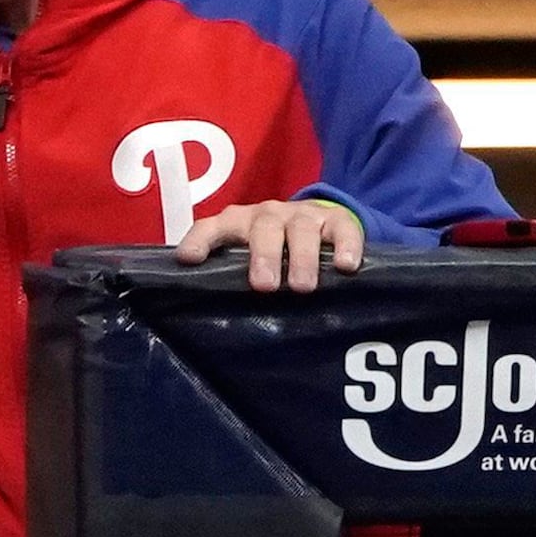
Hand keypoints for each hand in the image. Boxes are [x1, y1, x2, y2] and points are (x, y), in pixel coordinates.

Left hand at [171, 197, 367, 292]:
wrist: (318, 222)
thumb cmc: (271, 251)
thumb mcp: (245, 260)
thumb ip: (228, 277)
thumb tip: (210, 320)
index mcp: (235, 224)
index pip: (210, 228)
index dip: (199, 241)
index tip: (190, 260)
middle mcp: (266, 215)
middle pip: (263, 229)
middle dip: (264, 256)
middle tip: (265, 286)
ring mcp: (303, 215)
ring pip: (301, 229)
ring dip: (302, 257)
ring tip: (303, 286)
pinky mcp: (337, 219)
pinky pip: (343, 229)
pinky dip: (345, 246)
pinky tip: (345, 266)